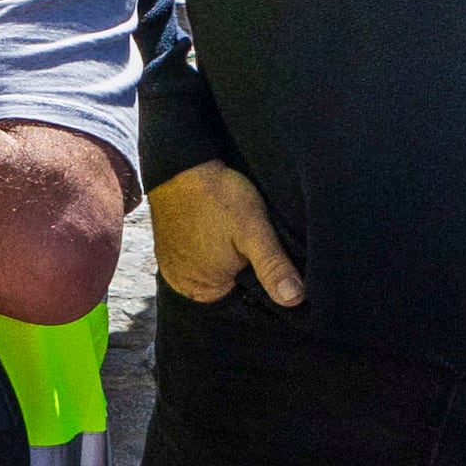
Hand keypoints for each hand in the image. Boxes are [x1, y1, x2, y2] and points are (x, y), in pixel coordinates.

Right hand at [151, 163, 304, 307]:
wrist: (179, 162)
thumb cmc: (215, 196)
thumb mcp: (253, 230)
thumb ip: (273, 266)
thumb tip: (294, 299)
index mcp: (200, 290)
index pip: (242, 304)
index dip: (261, 289)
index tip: (272, 268)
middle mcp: (182, 284)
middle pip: (229, 290)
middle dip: (246, 276)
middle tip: (254, 249)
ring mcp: (173, 265)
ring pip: (215, 274)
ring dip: (229, 262)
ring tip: (237, 240)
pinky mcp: (170, 247)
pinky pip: (199, 259)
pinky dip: (212, 250)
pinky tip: (221, 234)